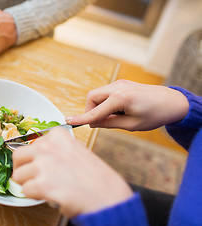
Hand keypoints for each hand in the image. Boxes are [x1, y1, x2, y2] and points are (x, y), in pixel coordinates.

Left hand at [12, 127, 132, 217]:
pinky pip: (26, 191)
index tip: (35, 164)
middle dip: (22, 169)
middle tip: (30, 178)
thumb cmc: (96, 178)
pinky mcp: (41, 184)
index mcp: (57, 136)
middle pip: (17, 157)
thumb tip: (38, 158)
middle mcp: (48, 146)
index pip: (29, 144)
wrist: (108, 197)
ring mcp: (43, 165)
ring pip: (19, 176)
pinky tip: (50, 195)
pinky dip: (35, 196)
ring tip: (46, 188)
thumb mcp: (76, 152)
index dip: (31, 158)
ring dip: (29, 184)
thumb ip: (56, 151)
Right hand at [66, 80, 188, 130]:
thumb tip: (93, 123)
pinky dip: (106, 103)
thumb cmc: (155, 115)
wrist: (173, 101)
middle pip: (92, 98)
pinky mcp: (121, 84)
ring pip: (97, 95)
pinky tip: (118, 110)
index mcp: (121, 98)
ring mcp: (119, 84)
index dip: (81, 119)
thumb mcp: (132, 125)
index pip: (95, 111)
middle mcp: (118, 87)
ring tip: (115, 117)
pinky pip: (105, 94)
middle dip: (91, 110)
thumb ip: (109, 123)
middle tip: (100, 123)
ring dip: (99, 107)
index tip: (67, 122)